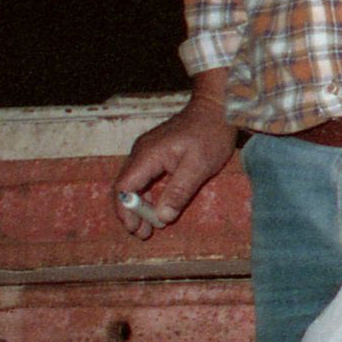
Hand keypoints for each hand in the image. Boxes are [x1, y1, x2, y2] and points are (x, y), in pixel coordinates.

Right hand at [112, 97, 239, 236]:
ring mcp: (147, 150)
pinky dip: (147, 193)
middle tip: (142, 233)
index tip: (134, 228)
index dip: (126, 211)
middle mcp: (141, 152)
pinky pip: (144, 176)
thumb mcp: (199, 166)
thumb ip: (179, 191)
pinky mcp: (156, 151)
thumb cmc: (210, 134)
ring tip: (149, 226)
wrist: (218, 107)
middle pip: (125, 187)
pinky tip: (157, 206)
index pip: (124, 188)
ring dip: (139, 205)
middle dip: (131, 212)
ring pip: (133, 182)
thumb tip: (162, 217)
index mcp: (147, 155)